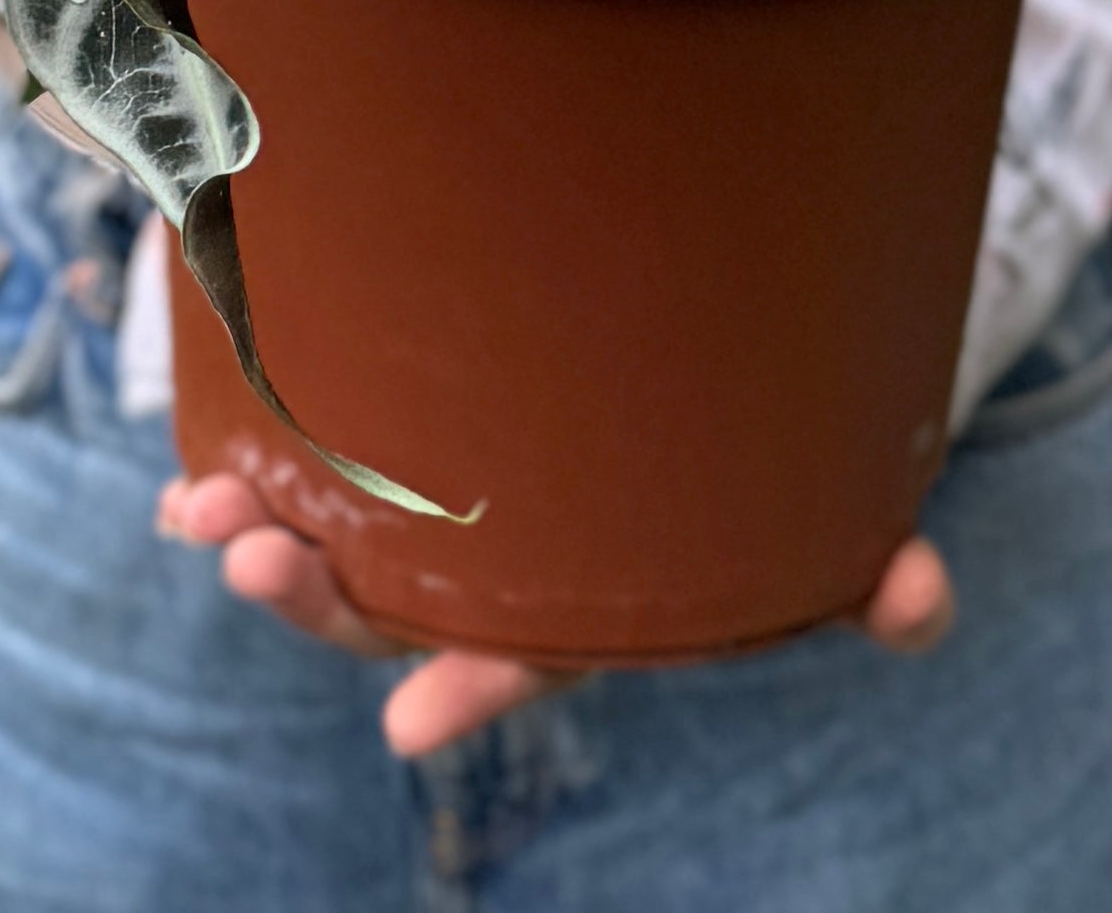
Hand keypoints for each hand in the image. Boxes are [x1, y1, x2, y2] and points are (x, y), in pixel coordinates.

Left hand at [152, 471, 956, 757]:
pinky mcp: (400, 441)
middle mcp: (499, 579)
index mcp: (586, 611)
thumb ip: (869, 574)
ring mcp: (437, 517)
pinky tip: (189, 479)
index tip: (407, 719)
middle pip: (396, 610)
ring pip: (338, 553)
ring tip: (201, 523)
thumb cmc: (749, 476)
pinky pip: (315, 473)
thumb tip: (922, 601)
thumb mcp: (812, 520)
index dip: (470, 685)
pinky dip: (250, 478)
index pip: (528, 660)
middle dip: (318, 598)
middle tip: (249, 561)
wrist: (696, 391)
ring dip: (262, 541)